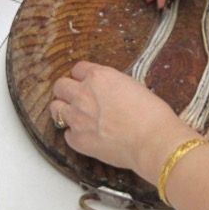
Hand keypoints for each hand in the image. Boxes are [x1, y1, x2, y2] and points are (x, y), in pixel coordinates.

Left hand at [49, 61, 194, 182]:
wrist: (153, 140)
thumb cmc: (151, 115)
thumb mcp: (132, 86)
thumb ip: (112, 85)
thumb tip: (106, 91)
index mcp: (99, 77)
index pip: (78, 69)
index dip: (82, 76)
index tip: (84, 82)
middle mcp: (83, 94)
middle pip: (60, 86)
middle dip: (66, 91)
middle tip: (75, 98)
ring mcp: (77, 118)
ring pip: (55, 108)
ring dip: (64, 110)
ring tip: (75, 116)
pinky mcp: (78, 140)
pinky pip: (66, 134)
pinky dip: (74, 135)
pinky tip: (86, 136)